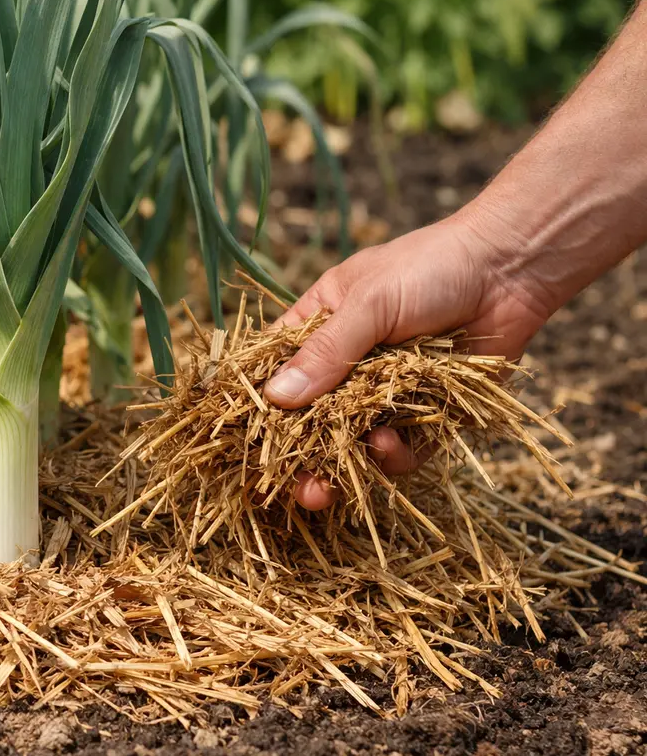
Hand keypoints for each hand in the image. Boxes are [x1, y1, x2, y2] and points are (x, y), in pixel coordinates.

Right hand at [264, 210, 557, 510]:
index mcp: (319, 325)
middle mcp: (347, 362)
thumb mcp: (370, 303)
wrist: (513, 267)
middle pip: (310, 419)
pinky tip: (392, 444)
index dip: (257, 408)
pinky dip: (394, 454)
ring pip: (353, 440)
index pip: (274, 370)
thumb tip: (274, 399)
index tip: (242, 447)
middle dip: (299, 459)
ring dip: (344, 463)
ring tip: (337, 479)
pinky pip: (403, 446)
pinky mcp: (428, 410)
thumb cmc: (432, 265)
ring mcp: (386, 389)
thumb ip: (326, 353)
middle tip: (299, 490)